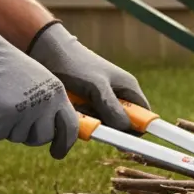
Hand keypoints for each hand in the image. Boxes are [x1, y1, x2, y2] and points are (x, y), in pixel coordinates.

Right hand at [0, 13, 78, 158]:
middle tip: (18, 121)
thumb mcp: (41, 83)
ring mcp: (25, 111)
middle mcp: (45, 104)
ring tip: (3, 104)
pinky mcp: (3, 115)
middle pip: (42, 138)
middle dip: (30, 136)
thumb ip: (50, 105)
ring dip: (8, 127)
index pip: (70, 127)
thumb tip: (54, 133)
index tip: (58, 153)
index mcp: (57, 94)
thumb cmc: (11, 69)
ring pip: (18, 137)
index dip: (65, 143)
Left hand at [28, 22, 148, 132]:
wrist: (48, 52)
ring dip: (91, 123)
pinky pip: (88, 121)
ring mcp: (102, 101)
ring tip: (77, 109)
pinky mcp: (86, 105)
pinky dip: (80, 120)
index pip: (145, 117)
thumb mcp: (96, 86)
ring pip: (103, 124)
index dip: (138, 131)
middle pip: (122, 124)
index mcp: (129, 90)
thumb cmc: (76, 65)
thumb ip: (111, 107)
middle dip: (108, 127)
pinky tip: (70, 110)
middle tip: (92, 120)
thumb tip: (125, 129)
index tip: (122, 141)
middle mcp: (119, 97)